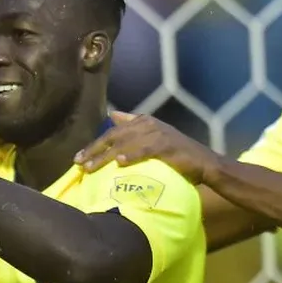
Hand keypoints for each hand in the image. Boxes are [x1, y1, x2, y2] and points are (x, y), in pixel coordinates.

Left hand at [74, 111, 220, 183]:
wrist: (204, 162)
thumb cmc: (176, 153)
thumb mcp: (153, 135)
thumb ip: (133, 125)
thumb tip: (113, 115)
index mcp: (143, 121)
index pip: (112, 132)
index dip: (94, 145)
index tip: (78, 158)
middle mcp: (148, 124)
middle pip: (114, 137)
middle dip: (94, 150)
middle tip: (78, 164)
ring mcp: (158, 134)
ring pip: (125, 145)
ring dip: (106, 157)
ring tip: (91, 167)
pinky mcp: (167, 146)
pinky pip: (145, 150)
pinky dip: (132, 155)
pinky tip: (120, 163)